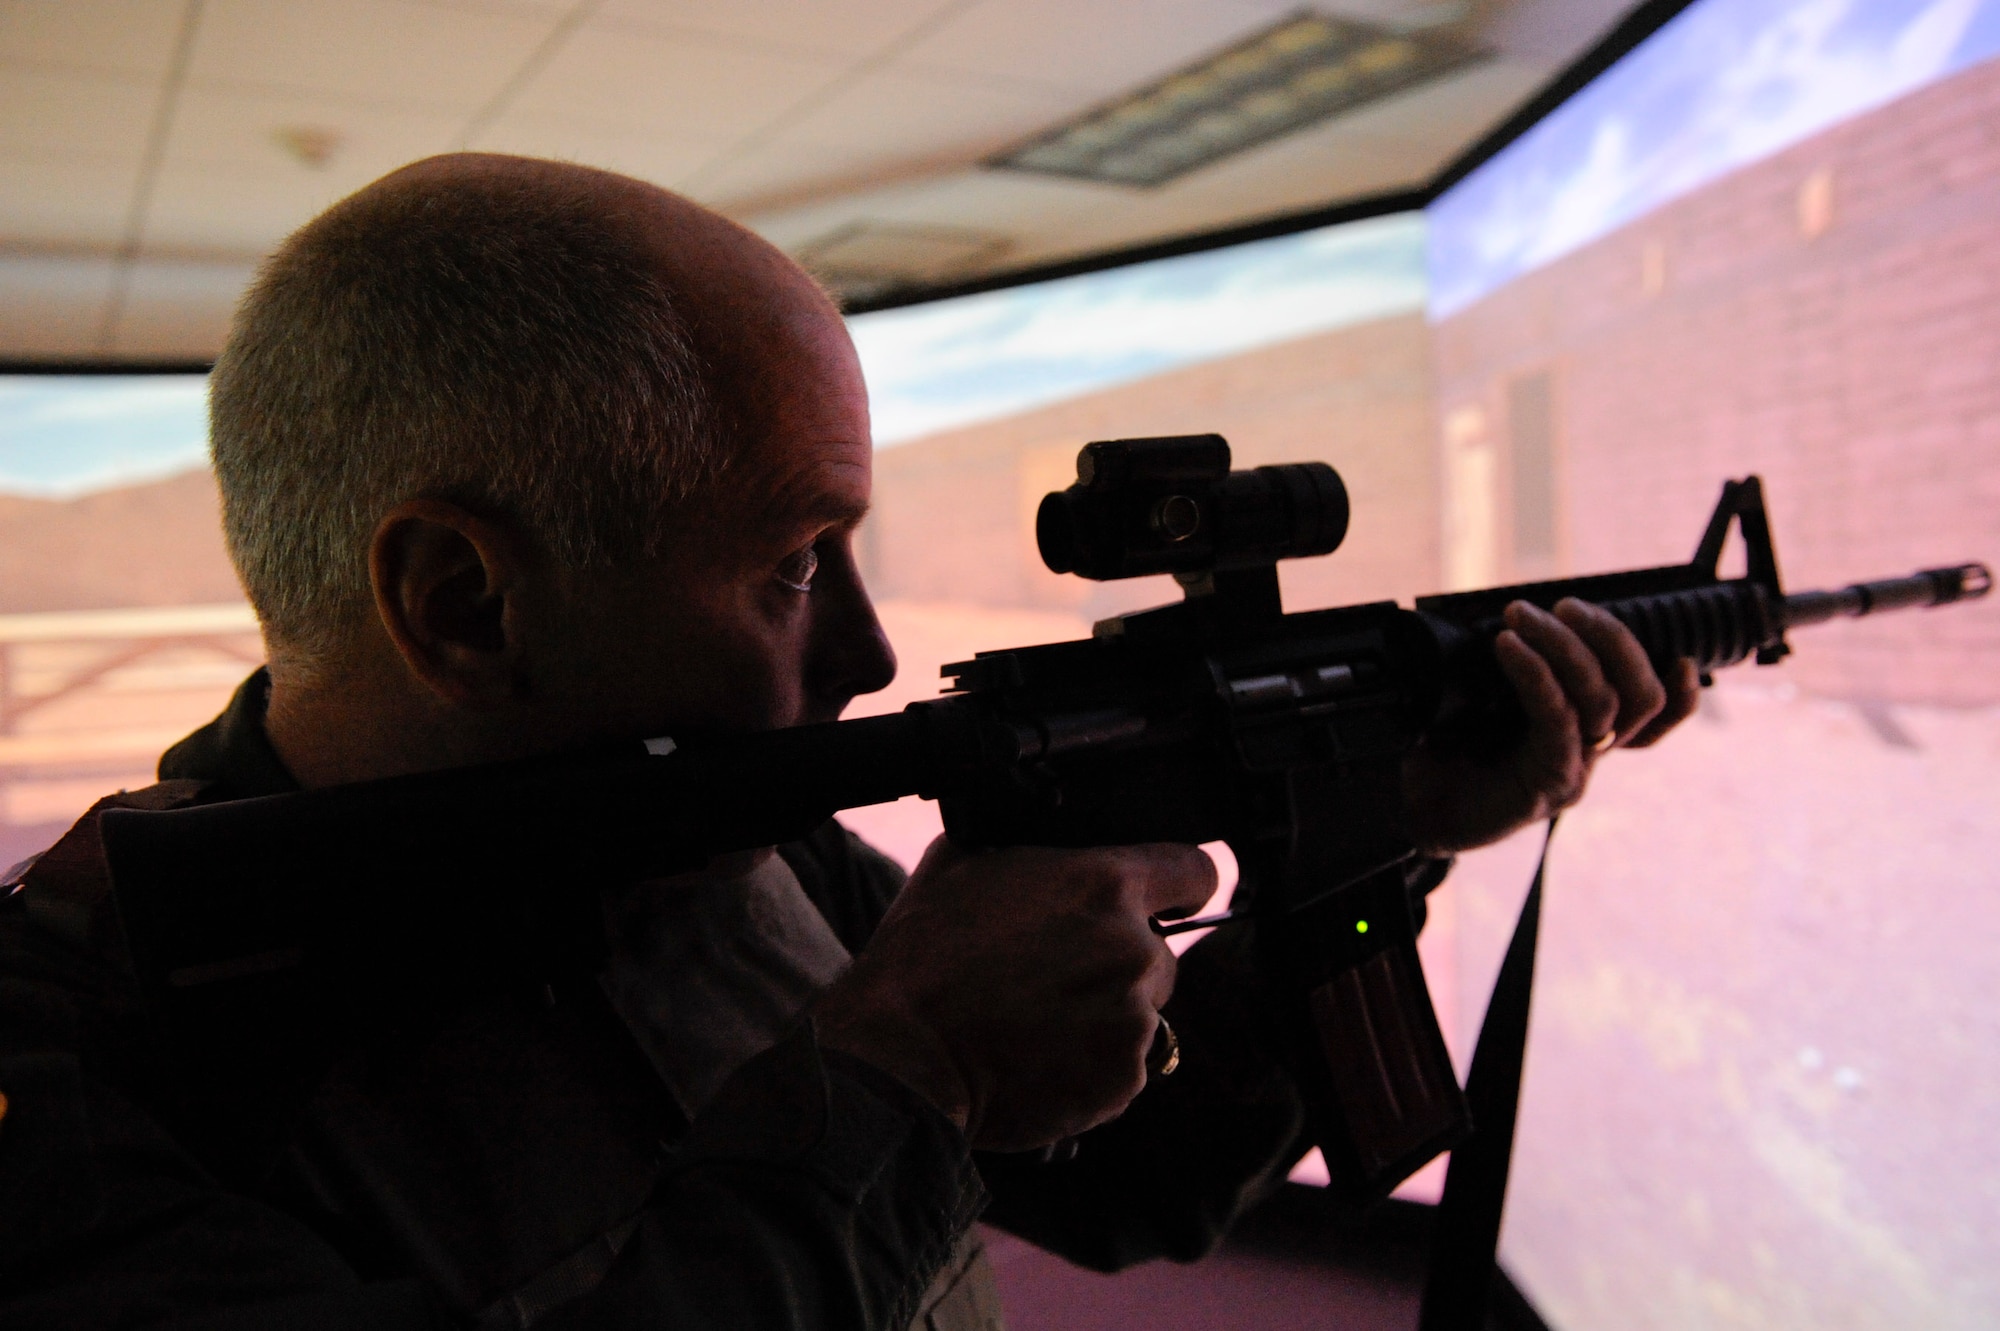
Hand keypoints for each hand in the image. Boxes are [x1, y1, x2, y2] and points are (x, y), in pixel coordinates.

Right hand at [814, 838, 1214, 1151]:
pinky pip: (1122, 1069)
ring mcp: (1134, 1021)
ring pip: (1139, 1015)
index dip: (1182, 884)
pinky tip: (1038, 1060)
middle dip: (1119, 966)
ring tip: (1036, 1025)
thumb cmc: (924, 955)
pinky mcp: (1123, 1080)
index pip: (1194, 870)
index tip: (1172, 899)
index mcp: (1106, 885)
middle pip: (1159, 955)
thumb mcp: (965, 862)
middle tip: (1054, 979)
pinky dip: (1090, 1069)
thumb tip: (1042, 844)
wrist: (902, 1053)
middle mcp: (1134, 951)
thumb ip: (1028, 849)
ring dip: (1102, 1020)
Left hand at [1401, 598, 1699, 854]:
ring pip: (1603, 701)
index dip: (1681, 692)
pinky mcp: (1542, 785)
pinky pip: (1556, 719)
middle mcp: (1589, 754)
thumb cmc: (1445, 745)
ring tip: (1519, 615)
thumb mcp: (1486, 693)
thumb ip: (1520, 663)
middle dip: (1612, 637)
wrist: (1404, 805)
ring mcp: (1570, 771)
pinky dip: (1536, 673)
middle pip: (1642, 697)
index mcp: (1587, 732)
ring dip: (1565, 644)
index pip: (1656, 717)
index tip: (1680, 654)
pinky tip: (1507, 645)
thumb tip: (1522, 611)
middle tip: (1562, 605)